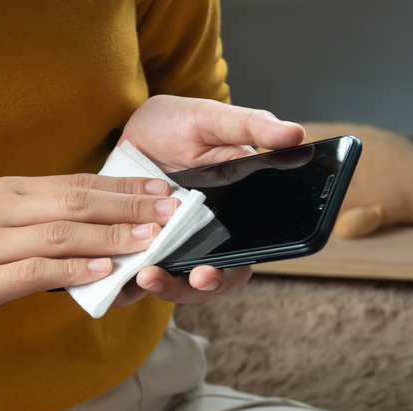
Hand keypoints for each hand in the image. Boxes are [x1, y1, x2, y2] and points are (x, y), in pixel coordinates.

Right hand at [0, 173, 179, 340]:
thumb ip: (30, 222)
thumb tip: (81, 232)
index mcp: (6, 193)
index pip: (75, 184)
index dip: (121, 188)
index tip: (159, 190)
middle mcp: (2, 209)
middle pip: (77, 203)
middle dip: (129, 207)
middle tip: (171, 210)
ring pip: (63, 235)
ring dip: (111, 237)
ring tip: (151, 238)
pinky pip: (34, 271)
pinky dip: (73, 270)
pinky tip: (102, 272)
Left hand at [112, 95, 305, 305]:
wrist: (135, 125)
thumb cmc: (181, 123)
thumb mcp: (214, 119)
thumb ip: (251, 127)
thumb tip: (295, 134)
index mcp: (231, 219)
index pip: (237, 262)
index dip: (223, 276)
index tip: (204, 274)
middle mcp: (202, 239)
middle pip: (202, 282)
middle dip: (184, 288)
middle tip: (160, 278)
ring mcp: (170, 244)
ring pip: (170, 282)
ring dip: (158, 285)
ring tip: (142, 276)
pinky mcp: (139, 244)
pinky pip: (136, 272)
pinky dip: (127, 279)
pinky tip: (117, 273)